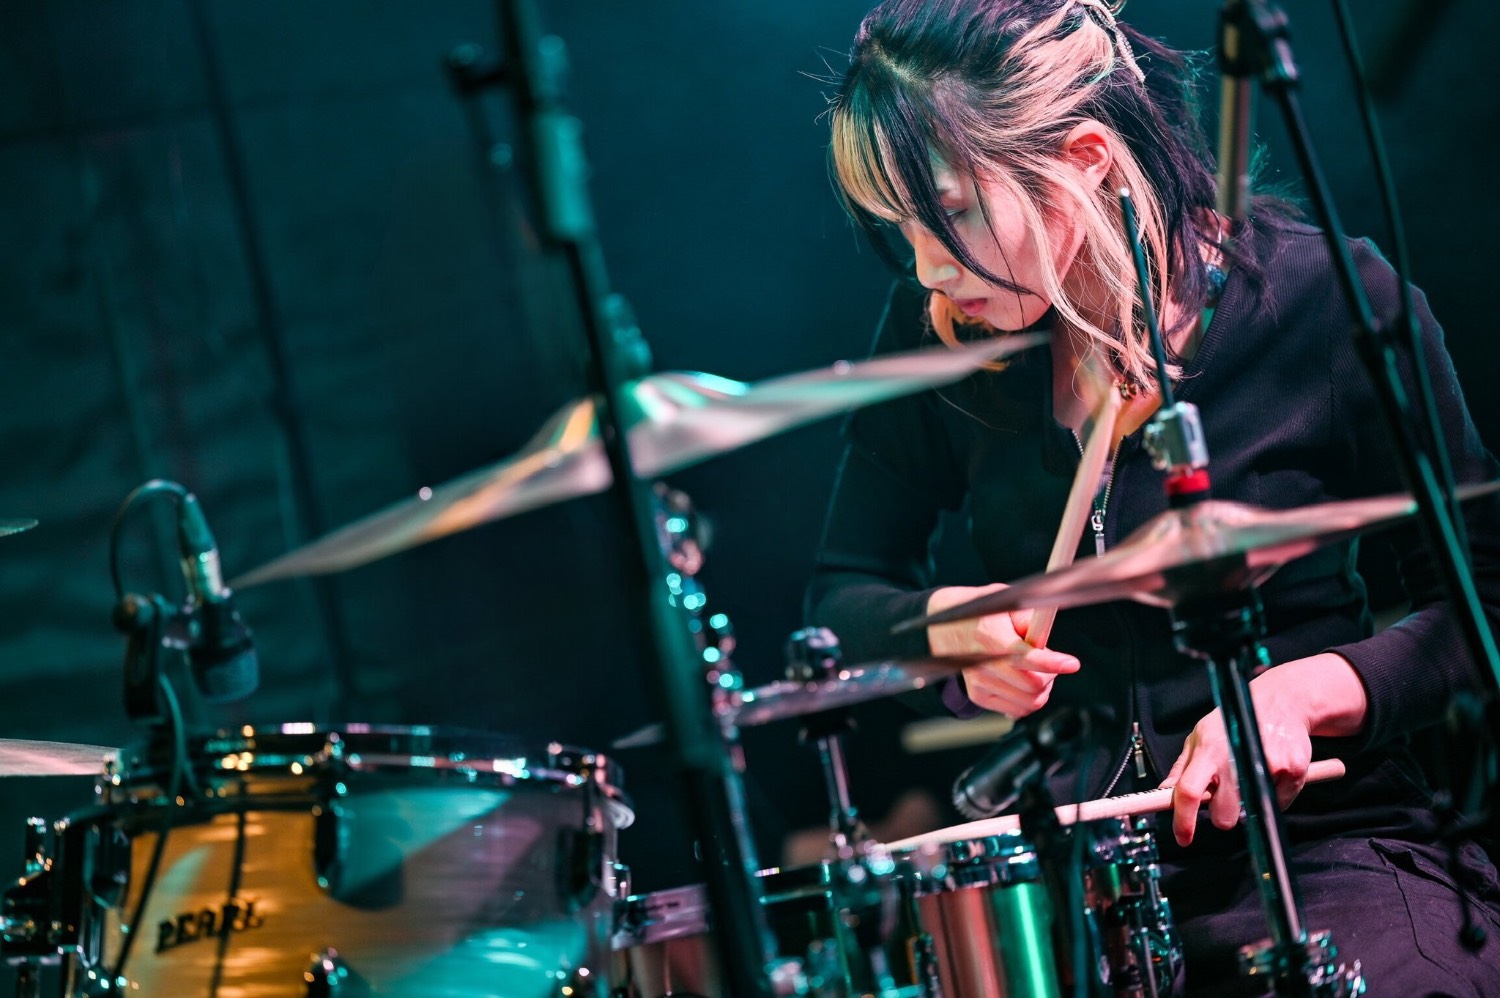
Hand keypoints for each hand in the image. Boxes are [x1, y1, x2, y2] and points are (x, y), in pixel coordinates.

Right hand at [926, 584, 1079, 718]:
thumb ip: (1028, 618)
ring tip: (1035, 672)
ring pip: (1029, 702)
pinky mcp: (978, 696)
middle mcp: (981, 663)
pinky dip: (1028, 699)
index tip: (1072, 663)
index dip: (1053, 663)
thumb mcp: (1003, 603)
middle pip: (1033, 685)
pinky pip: (1018, 710)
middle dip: (1049, 675)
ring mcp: (979, 683)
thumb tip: (1046, 634)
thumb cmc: (981, 615)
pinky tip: (1022, 682)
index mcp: (990, 636)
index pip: (1025, 658)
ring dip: (1041, 689)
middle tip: (1048, 663)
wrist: (945, 629)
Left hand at [1162, 653, 1367, 846]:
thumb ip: (1183, 767)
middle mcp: (1236, 758)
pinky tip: (1270, 771)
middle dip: (1223, 816)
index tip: (1183, 837)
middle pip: (1224, 816)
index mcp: (1208, 750)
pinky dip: (1273, 795)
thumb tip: (1164, 792)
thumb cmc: (1234, 722)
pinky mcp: (1294, 770)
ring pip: (1253, 812)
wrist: (1281, 701)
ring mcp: (1268, 764)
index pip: (1189, 791)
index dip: (1183, 820)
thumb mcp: (1201, 736)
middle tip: (1226, 799)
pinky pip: (1279, 803)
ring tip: (1249, 775)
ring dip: (1249, 802)